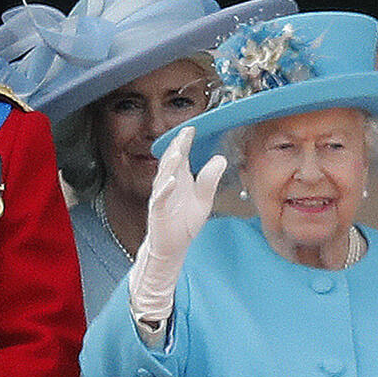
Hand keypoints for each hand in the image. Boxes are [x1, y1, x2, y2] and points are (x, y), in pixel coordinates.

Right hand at [129, 127, 225, 322]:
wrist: (171, 248)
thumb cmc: (184, 223)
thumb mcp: (204, 201)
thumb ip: (210, 180)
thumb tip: (220, 159)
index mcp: (180, 179)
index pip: (181, 157)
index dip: (185, 142)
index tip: (191, 128)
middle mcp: (168, 185)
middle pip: (171, 162)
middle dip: (176, 147)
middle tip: (184, 133)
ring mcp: (161, 198)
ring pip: (163, 177)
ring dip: (169, 165)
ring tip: (176, 152)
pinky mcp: (157, 212)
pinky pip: (159, 199)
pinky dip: (165, 190)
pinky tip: (172, 182)